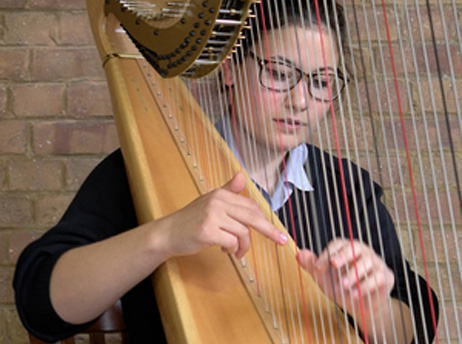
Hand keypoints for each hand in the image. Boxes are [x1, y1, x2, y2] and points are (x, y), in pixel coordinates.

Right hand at [157, 172, 287, 259]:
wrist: (168, 233)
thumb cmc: (191, 219)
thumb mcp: (210, 202)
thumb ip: (228, 191)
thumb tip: (242, 176)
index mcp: (221, 194)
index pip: (251, 206)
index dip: (264, 220)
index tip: (275, 232)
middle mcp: (217, 202)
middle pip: (252, 217)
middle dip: (270, 230)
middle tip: (282, 241)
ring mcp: (212, 216)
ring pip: (243, 233)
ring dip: (243, 246)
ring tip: (236, 251)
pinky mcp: (207, 231)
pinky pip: (231, 242)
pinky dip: (232, 250)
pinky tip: (224, 250)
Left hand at [296, 239, 394, 315]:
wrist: (359, 307)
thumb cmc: (340, 287)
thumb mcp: (323, 278)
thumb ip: (312, 265)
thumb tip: (299, 253)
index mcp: (346, 247)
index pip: (337, 244)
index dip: (327, 254)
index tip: (317, 267)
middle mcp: (362, 251)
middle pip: (354, 247)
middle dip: (344, 255)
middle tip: (334, 265)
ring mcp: (375, 262)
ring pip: (367, 262)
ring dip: (354, 274)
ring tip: (343, 285)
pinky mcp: (386, 275)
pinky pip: (378, 277)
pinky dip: (365, 286)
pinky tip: (355, 294)